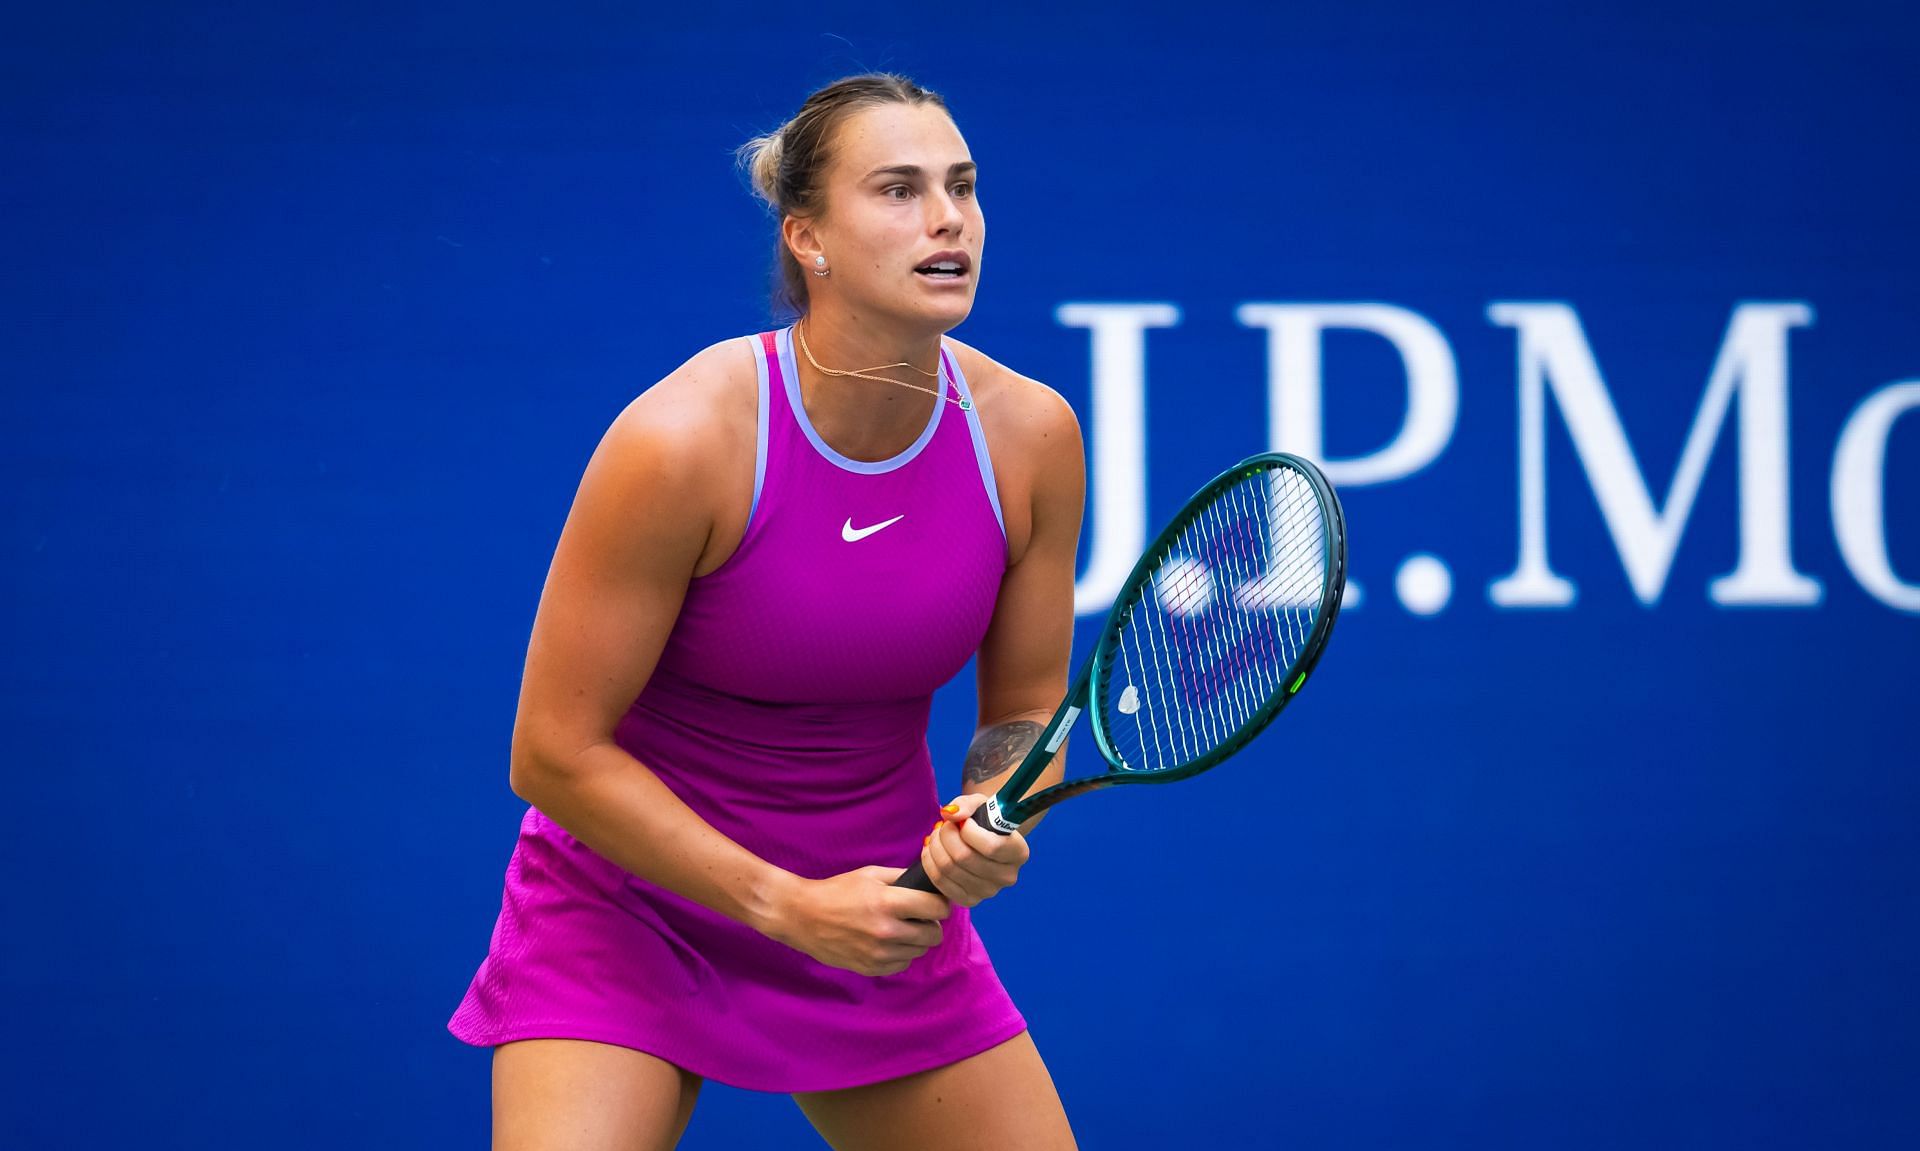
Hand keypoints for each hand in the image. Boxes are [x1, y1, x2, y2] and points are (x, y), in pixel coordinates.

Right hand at [761, 866, 950, 976]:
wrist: (802, 916)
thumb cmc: (837, 891)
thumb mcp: (870, 874)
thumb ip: (902, 878)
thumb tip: (929, 883)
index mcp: (888, 903)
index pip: (937, 909)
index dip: (939, 904)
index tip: (934, 904)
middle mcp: (887, 931)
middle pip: (933, 934)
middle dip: (930, 924)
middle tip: (917, 917)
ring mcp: (879, 954)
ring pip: (919, 951)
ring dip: (914, 940)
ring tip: (898, 929)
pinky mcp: (870, 969)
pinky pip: (902, 965)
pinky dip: (899, 955)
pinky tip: (886, 943)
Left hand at [920, 793, 1029, 907]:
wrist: (984, 841)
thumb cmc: (985, 820)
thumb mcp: (980, 804)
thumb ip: (966, 804)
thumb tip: (949, 814)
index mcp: (1019, 852)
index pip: (991, 846)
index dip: (969, 830)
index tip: (965, 821)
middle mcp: (1007, 876)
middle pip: (964, 857)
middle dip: (946, 835)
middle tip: (945, 825)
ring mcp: (988, 891)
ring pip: (949, 868)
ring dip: (936, 846)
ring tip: (937, 835)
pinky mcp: (969, 900)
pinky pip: (940, 881)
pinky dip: (930, 862)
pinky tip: (932, 849)